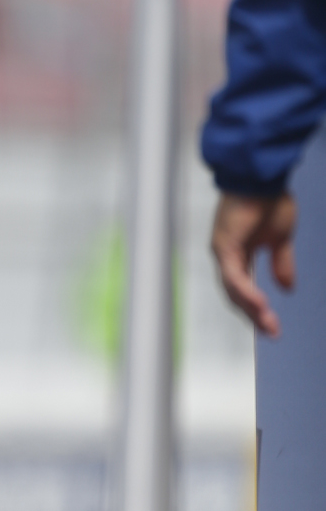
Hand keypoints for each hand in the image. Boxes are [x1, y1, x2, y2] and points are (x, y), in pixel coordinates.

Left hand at [211, 191, 295, 336]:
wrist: (263, 178)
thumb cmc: (270, 200)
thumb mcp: (281, 239)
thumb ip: (281, 263)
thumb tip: (287, 288)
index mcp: (238, 254)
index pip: (243, 289)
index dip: (257, 308)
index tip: (272, 326)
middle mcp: (226, 255)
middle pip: (236, 295)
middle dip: (254, 315)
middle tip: (272, 332)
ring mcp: (222, 251)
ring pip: (234, 290)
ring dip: (252, 309)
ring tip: (269, 324)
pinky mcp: (223, 246)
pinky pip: (234, 277)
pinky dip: (247, 292)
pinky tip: (260, 305)